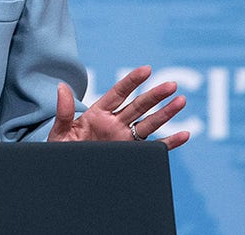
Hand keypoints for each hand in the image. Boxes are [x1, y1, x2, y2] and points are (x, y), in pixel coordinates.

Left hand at [48, 65, 189, 149]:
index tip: (147, 70)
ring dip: (166, 113)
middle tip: (171, 85)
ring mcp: (125, 139)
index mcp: (98, 114)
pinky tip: (184, 135)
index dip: (132, 81)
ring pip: (149, 124)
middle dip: (155, 96)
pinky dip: (169, 142)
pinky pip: (153, 148)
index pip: (118, 93)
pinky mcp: (132, 154)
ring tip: (181, 101)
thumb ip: (64, 112)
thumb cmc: (62, 151)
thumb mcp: (60, 133)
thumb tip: (61, 87)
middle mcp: (115, 124)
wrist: (67, 175)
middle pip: (139, 106)